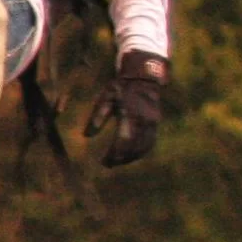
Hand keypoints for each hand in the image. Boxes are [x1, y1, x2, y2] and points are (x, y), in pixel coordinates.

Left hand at [85, 51, 168, 166]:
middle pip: (133, 148)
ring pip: (143, 148)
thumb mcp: (106, 98)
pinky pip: (150, 143)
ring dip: (131, 158)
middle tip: (109, 164)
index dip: (113, 155)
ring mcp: (152, 124)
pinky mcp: (155, 124)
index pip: (122, 142)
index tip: (103, 162)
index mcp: (129, 115)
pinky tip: (131, 155)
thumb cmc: (121, 87)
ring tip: (118, 162)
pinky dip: (140, 152)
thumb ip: (97, 117)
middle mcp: (143, 122)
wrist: (143, 76)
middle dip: (121, 159)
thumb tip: (86, 136)